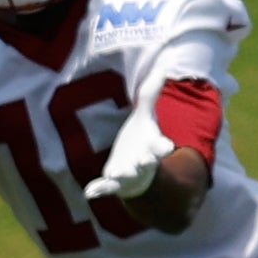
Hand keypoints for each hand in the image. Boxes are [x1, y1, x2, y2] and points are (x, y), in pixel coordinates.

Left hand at [84, 72, 174, 199]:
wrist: (136, 173)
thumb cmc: (142, 141)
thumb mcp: (145, 116)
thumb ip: (151, 93)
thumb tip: (163, 64)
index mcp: (153, 146)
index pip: (162, 146)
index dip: (164, 147)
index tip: (167, 147)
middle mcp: (143, 162)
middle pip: (147, 163)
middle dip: (146, 162)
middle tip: (145, 161)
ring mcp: (128, 173)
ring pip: (126, 176)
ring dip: (122, 174)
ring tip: (117, 173)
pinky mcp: (113, 183)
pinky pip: (106, 187)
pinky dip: (99, 190)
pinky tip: (89, 192)